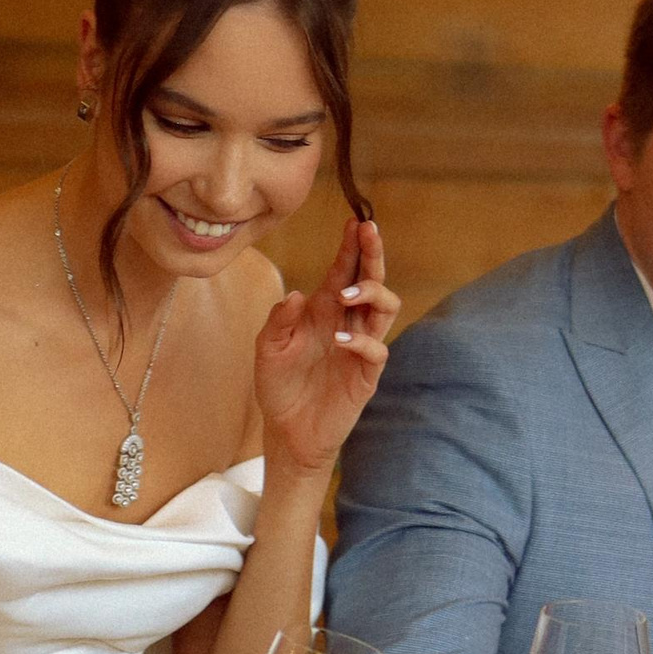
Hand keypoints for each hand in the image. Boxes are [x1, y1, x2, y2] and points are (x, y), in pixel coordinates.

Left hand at [252, 217, 398, 475]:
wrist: (287, 431)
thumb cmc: (279, 385)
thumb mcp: (267, 349)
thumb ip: (278, 321)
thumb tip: (295, 295)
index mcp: (324, 311)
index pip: (344, 270)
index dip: (352, 247)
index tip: (355, 221)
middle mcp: (347, 323)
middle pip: (372, 280)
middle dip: (372, 254)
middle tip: (368, 231)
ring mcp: (360, 348)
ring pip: (385, 309)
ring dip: (372, 293)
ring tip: (348, 292)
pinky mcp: (365, 376)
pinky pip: (376, 351)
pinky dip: (363, 341)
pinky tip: (342, 339)